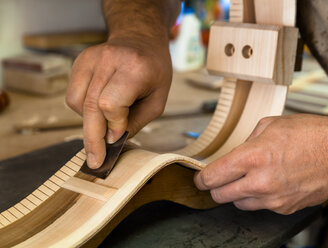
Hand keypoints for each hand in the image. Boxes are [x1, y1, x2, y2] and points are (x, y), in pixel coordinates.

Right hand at [66, 37, 171, 167]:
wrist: (140, 39)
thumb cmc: (154, 73)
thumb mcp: (157, 100)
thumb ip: (135, 121)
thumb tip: (111, 142)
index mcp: (135, 67)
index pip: (111, 104)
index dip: (113, 125)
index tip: (116, 138)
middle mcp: (109, 59)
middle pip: (90, 106)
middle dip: (93, 138)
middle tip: (95, 161)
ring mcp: (90, 58)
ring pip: (77, 103)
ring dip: (89, 121)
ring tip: (107, 118)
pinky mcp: (79, 61)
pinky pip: (73, 96)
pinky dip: (83, 109)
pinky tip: (99, 106)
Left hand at [194, 114, 327, 213]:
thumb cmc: (312, 135)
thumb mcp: (270, 125)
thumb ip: (246, 142)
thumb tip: (233, 155)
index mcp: (252, 157)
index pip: (213, 176)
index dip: (201, 179)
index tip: (200, 178)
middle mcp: (260, 182)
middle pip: (220, 195)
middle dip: (215, 187)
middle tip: (220, 179)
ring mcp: (273, 199)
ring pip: (238, 204)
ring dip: (237, 193)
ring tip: (249, 178)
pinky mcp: (285, 208)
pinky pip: (260, 207)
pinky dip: (257, 198)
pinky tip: (268, 183)